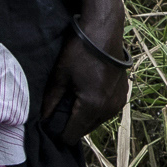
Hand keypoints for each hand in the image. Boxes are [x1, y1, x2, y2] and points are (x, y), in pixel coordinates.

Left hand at [44, 21, 128, 145]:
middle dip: (72, 125)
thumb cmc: (80, 50)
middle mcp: (109, 110)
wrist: (105, 30)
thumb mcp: (60, 75)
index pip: (72, 136)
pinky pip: (106, 111)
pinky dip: (96, 108)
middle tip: (60, 109)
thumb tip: (42, 119)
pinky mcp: (123, 95)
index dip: (58, 133)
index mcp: (92, 106)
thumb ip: (50, 101)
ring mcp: (118, 103)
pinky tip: (87, 93)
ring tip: (74, 99)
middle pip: (85, 131)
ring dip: (85, 117)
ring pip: (96, 121)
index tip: (50, 123)